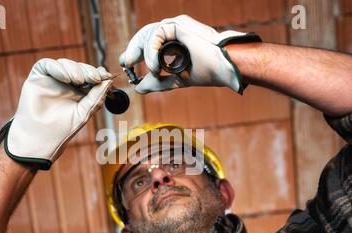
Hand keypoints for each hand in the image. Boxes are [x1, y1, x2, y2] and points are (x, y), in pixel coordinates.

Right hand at [0, 58, 112, 169]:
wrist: (41, 137)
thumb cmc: (62, 129)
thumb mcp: (85, 111)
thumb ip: (97, 96)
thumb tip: (109, 80)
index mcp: (79, 91)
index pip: (90, 76)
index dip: (98, 73)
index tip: (105, 75)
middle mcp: (66, 83)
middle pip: (80, 68)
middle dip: (88, 71)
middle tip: (95, 78)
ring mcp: (52, 79)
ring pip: (66, 64)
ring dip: (75, 69)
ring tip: (79, 81)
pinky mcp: (38, 76)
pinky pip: (48, 64)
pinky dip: (59, 68)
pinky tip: (66, 79)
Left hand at [119, 15, 259, 93]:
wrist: (224, 66)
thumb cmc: (208, 71)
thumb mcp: (176, 80)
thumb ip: (158, 83)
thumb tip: (138, 89)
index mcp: (175, 42)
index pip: (149, 42)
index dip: (136, 51)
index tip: (127, 64)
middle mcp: (174, 32)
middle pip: (145, 35)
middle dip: (133, 49)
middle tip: (126, 63)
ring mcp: (176, 26)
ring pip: (148, 34)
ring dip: (145, 55)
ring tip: (154, 72)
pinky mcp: (178, 24)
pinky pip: (156, 35)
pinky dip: (153, 52)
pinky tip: (157, 67)